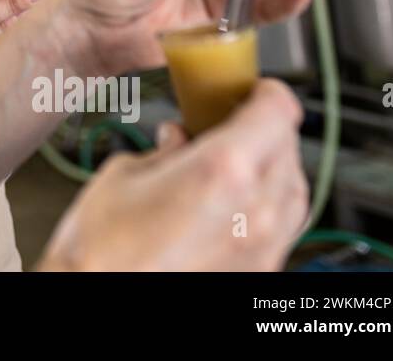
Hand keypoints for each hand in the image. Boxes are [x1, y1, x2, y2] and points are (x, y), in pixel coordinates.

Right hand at [38, 79, 308, 270]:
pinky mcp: (260, 272)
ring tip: (228, 164)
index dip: (264, 91)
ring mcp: (264, 247)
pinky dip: (262, 205)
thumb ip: (163, 152)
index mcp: (225, 170)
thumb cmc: (103, 252)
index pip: (278, 109)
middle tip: (226, 124)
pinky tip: (225, 203)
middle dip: (261, 129)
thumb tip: (176, 142)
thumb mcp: (123, 175)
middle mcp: (257, 210)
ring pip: (293, 189)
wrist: (99, 301)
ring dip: (268, 167)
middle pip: (288, 147)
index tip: (248, 89)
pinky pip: (281, 226)